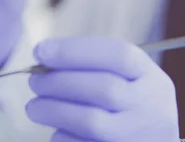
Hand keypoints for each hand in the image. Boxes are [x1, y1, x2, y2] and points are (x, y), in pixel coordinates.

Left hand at [26, 36, 179, 141]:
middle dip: (60, 81)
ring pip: (92, 121)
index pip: (119, 55)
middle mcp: (150, 106)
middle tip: (34, 81)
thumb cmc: (131, 103)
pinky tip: (56, 130)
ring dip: (54, 110)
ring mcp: (138, 135)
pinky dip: (63, 137)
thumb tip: (45, 56)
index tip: (41, 50)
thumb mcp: (129, 77)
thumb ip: (95, 64)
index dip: (76, 51)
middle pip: (103, 88)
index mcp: (150, 76)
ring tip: (34, 106)